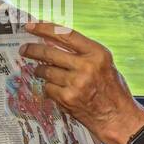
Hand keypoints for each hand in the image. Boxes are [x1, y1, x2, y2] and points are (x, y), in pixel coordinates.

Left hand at [20, 22, 143, 143]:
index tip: (30, 26)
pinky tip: (58, 91)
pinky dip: (49, 88)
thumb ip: (84, 53)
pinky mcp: (68, 98)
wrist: (118, 117)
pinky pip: (48, 88)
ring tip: (44, 73)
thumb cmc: (112, 90)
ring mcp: (76, 82)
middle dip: (32, 50)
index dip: (45, 28)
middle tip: (24, 50)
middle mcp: (87, 66)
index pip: (66, 34)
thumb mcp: (105, 65)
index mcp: (98, 54)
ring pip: (45, 71)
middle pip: (50, 52)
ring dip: (41, 71)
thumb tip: (54, 41)